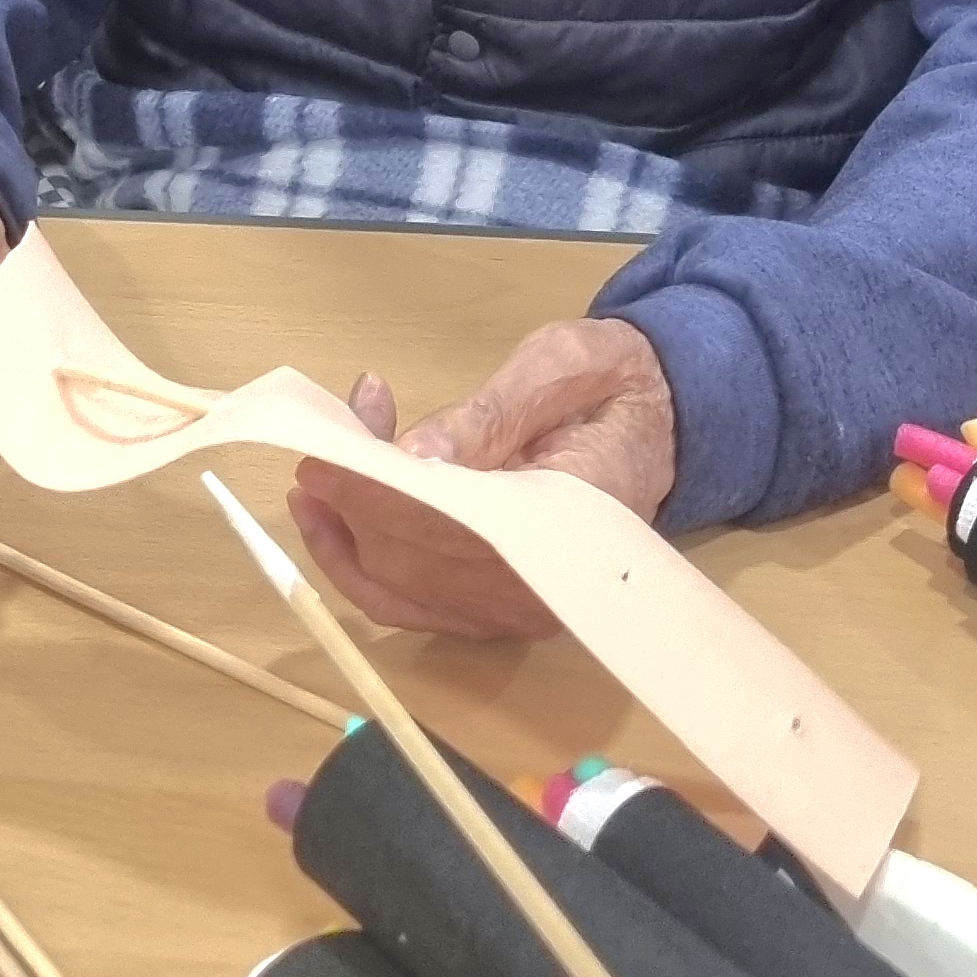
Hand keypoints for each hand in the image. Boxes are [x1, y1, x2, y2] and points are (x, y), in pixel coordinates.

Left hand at [288, 316, 677, 637]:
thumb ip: (493, 413)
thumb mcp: (560, 367)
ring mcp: (515, 608)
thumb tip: (415, 457)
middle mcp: (544, 585)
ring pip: (400, 589)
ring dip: (344, 530)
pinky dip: (358, 559)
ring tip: (321, 465)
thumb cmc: (609, 384)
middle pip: (418, 564)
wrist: (655, 422)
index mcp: (576, 517)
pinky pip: (407, 601)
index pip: (460, 529)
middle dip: (354, 504)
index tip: (328, 457)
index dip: (383, 500)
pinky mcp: (491, 609)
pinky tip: (331, 509)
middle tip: (320, 442)